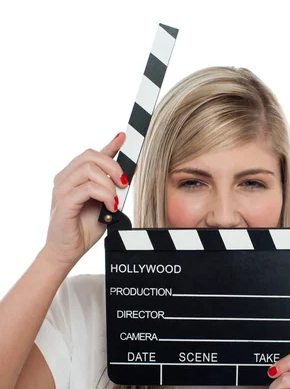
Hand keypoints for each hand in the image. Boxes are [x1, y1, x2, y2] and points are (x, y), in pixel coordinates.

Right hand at [43, 132, 127, 269]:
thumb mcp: (104, 204)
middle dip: (113, 166)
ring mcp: (61, 189)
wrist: (67, 251)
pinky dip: (104, 196)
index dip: (110, 144)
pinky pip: (87, 189)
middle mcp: (65, 179)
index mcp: (74, 177)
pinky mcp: (63, 203)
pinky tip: (110, 207)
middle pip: (91, 156)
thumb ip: (111, 188)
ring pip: (89, 169)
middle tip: (124, 184)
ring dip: (109, 185)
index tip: (125, 137)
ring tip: (115, 202)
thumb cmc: (84, 228)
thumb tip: (128, 173)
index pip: (92, 154)